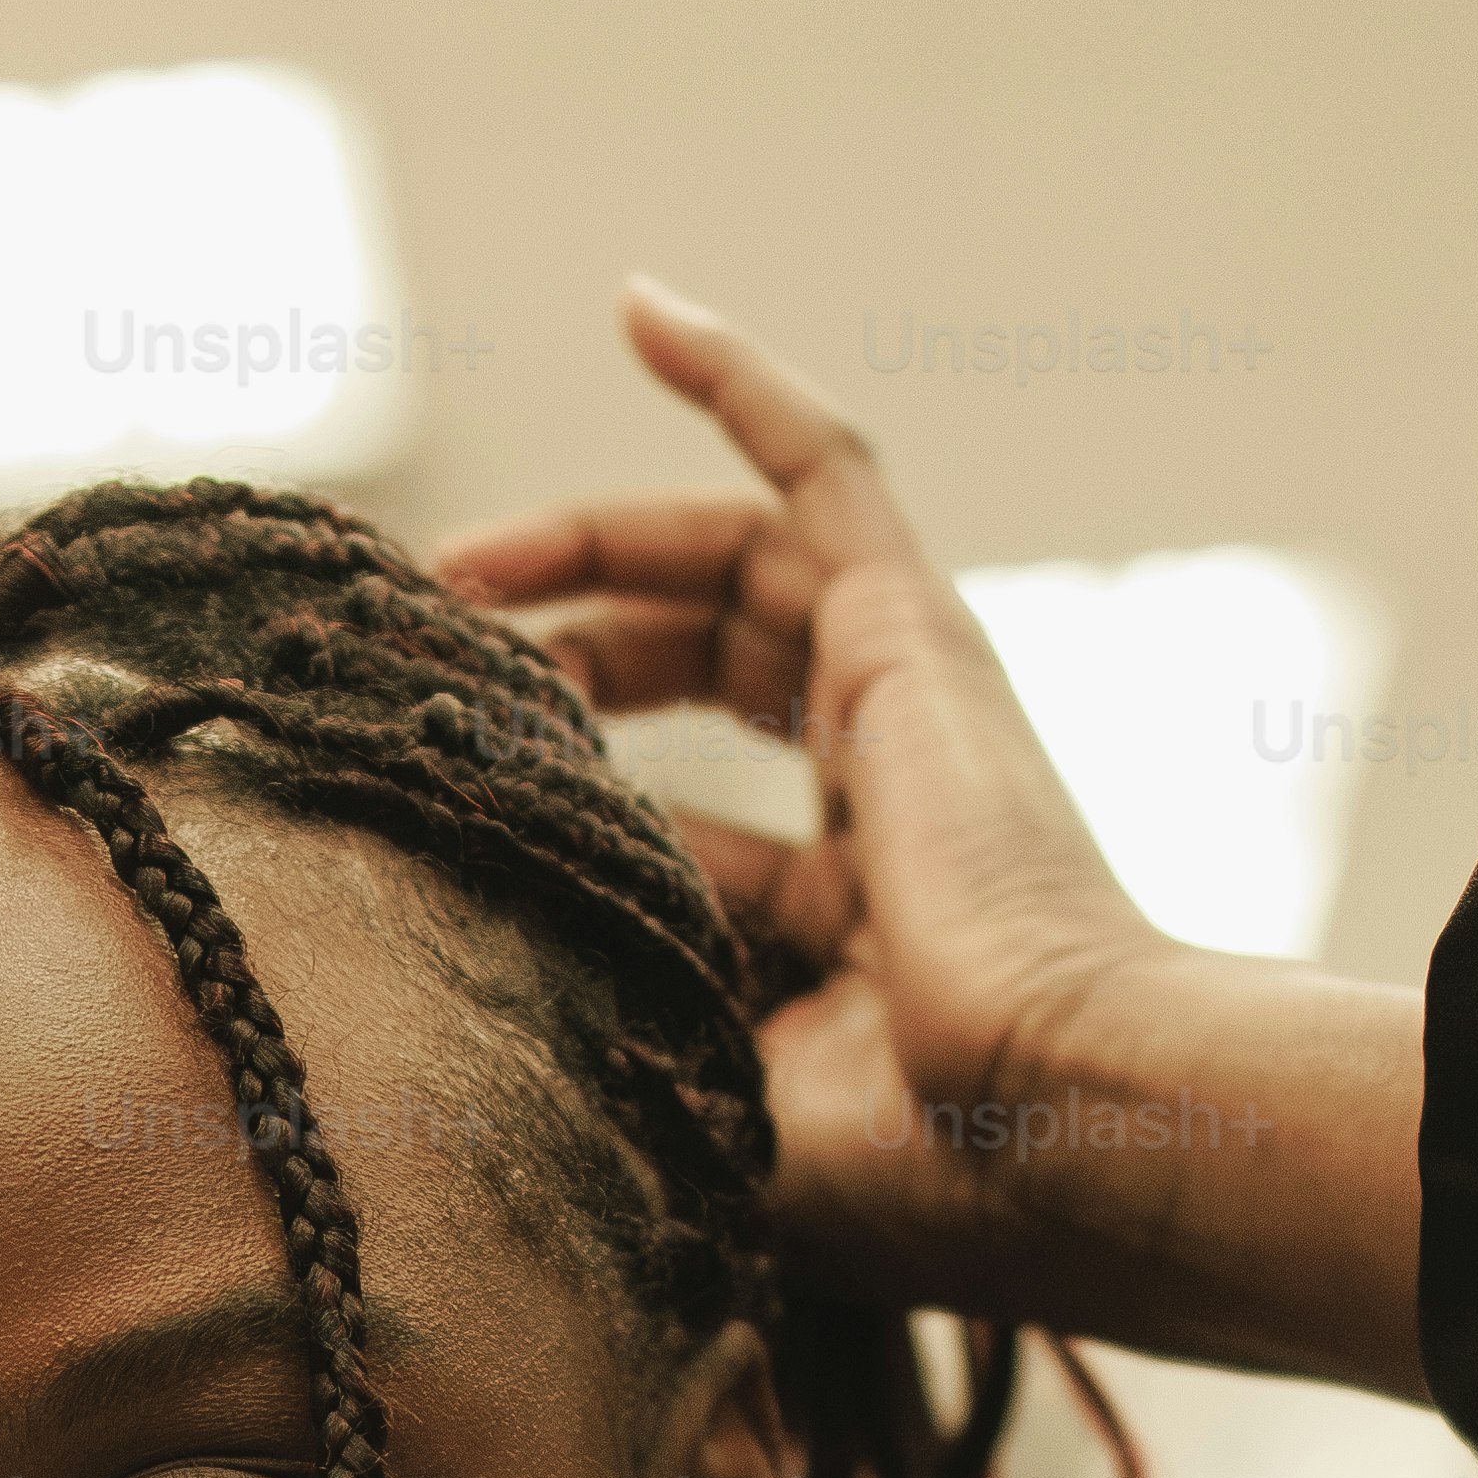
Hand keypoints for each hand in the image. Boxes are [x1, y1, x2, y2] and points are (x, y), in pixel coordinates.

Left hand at [442, 283, 1427, 1396]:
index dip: (571, 812)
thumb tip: (441, 1031)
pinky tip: (640, 310)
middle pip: (703, 678)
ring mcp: (909, 710)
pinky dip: (743, 385)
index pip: (693, 844)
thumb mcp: (713, 1110)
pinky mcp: (914, 632)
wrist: (1052, 1123)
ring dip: (595, 548)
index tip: (435, 803)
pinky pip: (826, 468)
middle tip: (425, 657)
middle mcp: (891, 812)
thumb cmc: (908, 1167)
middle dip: (565, 655)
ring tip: (460, 564)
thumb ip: (618, 1052)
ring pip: (739, 572)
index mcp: (855, 943)